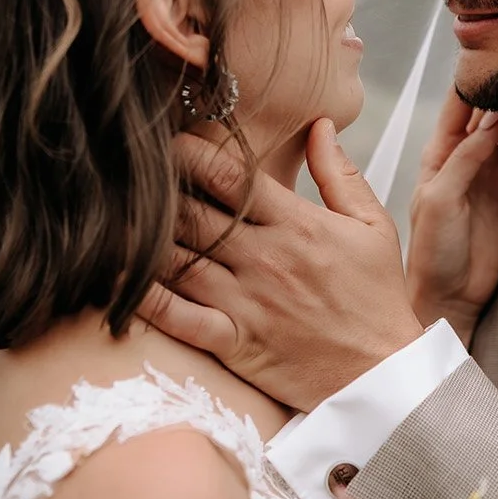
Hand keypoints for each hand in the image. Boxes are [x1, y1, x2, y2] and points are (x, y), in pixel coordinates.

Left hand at [141, 119, 423, 411]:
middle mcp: (265, 258)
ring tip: (114, 216)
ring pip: (176, 260)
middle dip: (158, 189)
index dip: (191, 152)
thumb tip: (320, 123)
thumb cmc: (377, 298)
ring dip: (141, 237)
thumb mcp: (373, 226)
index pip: (230, 175)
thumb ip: (340, 173)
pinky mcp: (234, 343)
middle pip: (192, 212)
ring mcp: (246, 302)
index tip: (169, 140)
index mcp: (297, 224)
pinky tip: (113, 278)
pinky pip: (177, 317)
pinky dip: (142, 297)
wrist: (384, 375)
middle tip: (130, 174)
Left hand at [405, 92, 497, 346]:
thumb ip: (464, 160)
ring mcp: (494, 171)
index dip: (477, 80)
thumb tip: (493, 119)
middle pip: (492, 110)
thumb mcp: (440, 200)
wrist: (452, 296)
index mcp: (440, 153)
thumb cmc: (433, 251)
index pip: (459, 106)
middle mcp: (467, 155)